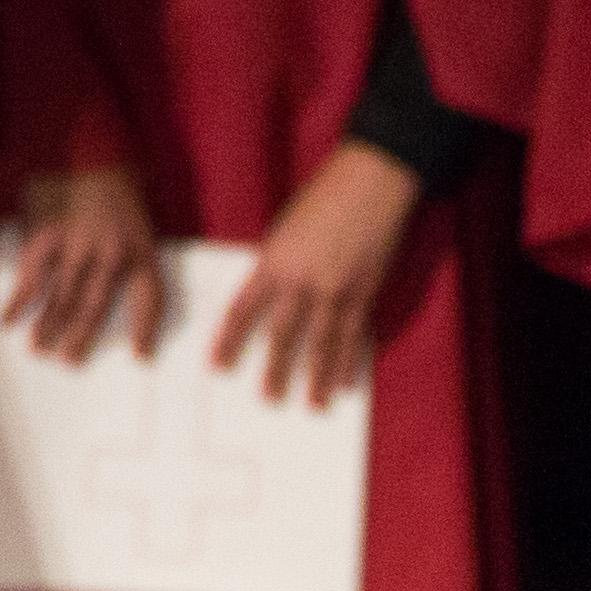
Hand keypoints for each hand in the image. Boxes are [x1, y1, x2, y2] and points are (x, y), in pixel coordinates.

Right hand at [5, 166, 166, 362]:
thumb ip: (135, 253)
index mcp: (141, 247)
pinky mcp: (48, 230)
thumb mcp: (141, 217)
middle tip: (69, 361)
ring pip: (63, 293)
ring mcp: (78, 242)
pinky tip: (10, 318)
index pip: (151, 297)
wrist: (84, 142)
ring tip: (39, 349)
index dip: (146, 329)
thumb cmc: (115, 182)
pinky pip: (33, 271)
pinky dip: (21, 297)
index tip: (141, 356)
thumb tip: (124, 291)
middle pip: (97, 304)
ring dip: (49, 324)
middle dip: (81, 336)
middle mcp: (112, 250)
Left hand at [211, 140, 419, 404]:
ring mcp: (335, 292)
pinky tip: (345, 383)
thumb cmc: (325, 199)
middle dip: (276, 371)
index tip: (220, 365)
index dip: (231, 341)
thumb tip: (272, 298)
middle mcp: (302, 282)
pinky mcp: (363, 294)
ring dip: (317, 379)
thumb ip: (278, 266)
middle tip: (270, 399)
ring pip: (322, 345)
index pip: (245, 310)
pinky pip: (353, 337)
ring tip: (313, 404)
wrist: (369, 185)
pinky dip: (348, 362)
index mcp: (275, 262)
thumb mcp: (286, 230)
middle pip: (284, 337)